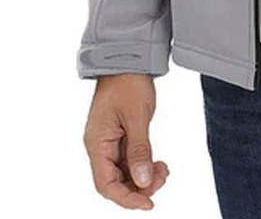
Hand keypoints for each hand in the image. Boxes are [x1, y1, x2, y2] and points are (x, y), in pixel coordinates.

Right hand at [83, 73, 168, 209]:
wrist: (129, 58)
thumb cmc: (128, 83)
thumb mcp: (137, 117)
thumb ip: (140, 151)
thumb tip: (142, 182)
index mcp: (97, 143)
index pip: (105, 184)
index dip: (126, 198)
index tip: (148, 203)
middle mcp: (99, 145)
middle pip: (114, 181)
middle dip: (138, 187)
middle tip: (161, 180)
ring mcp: (109, 140)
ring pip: (123, 172)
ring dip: (142, 176)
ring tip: (163, 170)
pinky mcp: (119, 135)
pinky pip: (128, 159)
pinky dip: (143, 164)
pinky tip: (158, 163)